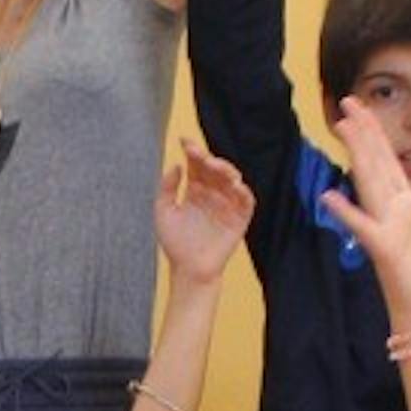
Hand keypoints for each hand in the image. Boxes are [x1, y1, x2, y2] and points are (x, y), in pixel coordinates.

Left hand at [156, 141, 253, 280]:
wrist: (188, 269)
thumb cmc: (175, 243)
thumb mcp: (164, 211)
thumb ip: (167, 187)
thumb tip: (176, 165)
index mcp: (195, 190)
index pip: (197, 165)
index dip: (193, 151)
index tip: (184, 141)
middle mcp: (212, 194)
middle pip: (215, 168)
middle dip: (208, 158)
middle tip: (198, 154)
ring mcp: (227, 204)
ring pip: (232, 179)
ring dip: (225, 169)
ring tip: (214, 165)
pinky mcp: (239, 218)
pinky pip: (246, 200)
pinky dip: (243, 191)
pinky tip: (235, 184)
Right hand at [313, 96, 410, 329]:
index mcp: (405, 210)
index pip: (389, 164)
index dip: (376, 136)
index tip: (362, 111)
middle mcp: (391, 213)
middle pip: (376, 163)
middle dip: (363, 131)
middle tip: (346, 102)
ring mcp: (384, 228)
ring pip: (369, 182)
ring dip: (356, 153)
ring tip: (342, 126)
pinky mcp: (383, 249)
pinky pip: (363, 227)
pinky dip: (347, 212)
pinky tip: (330, 196)